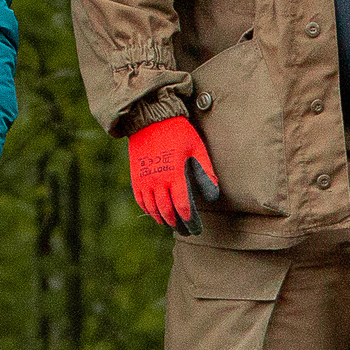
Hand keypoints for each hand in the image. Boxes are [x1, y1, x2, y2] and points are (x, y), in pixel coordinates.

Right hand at [127, 114, 219, 236]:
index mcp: (175, 174)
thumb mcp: (197, 148)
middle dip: (175, 222)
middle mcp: (158, 180)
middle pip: (166, 209)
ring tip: (169, 223)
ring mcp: (144, 179)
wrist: (151, 119)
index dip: (188, 218)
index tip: (193, 226)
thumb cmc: (179, 132)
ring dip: (161, 218)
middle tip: (183, 229)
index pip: (181, 204)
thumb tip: (214, 193)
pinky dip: (147, 209)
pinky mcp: (135, 176)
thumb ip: (206, 171)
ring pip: (151, 207)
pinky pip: (140, 199)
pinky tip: (154, 212)